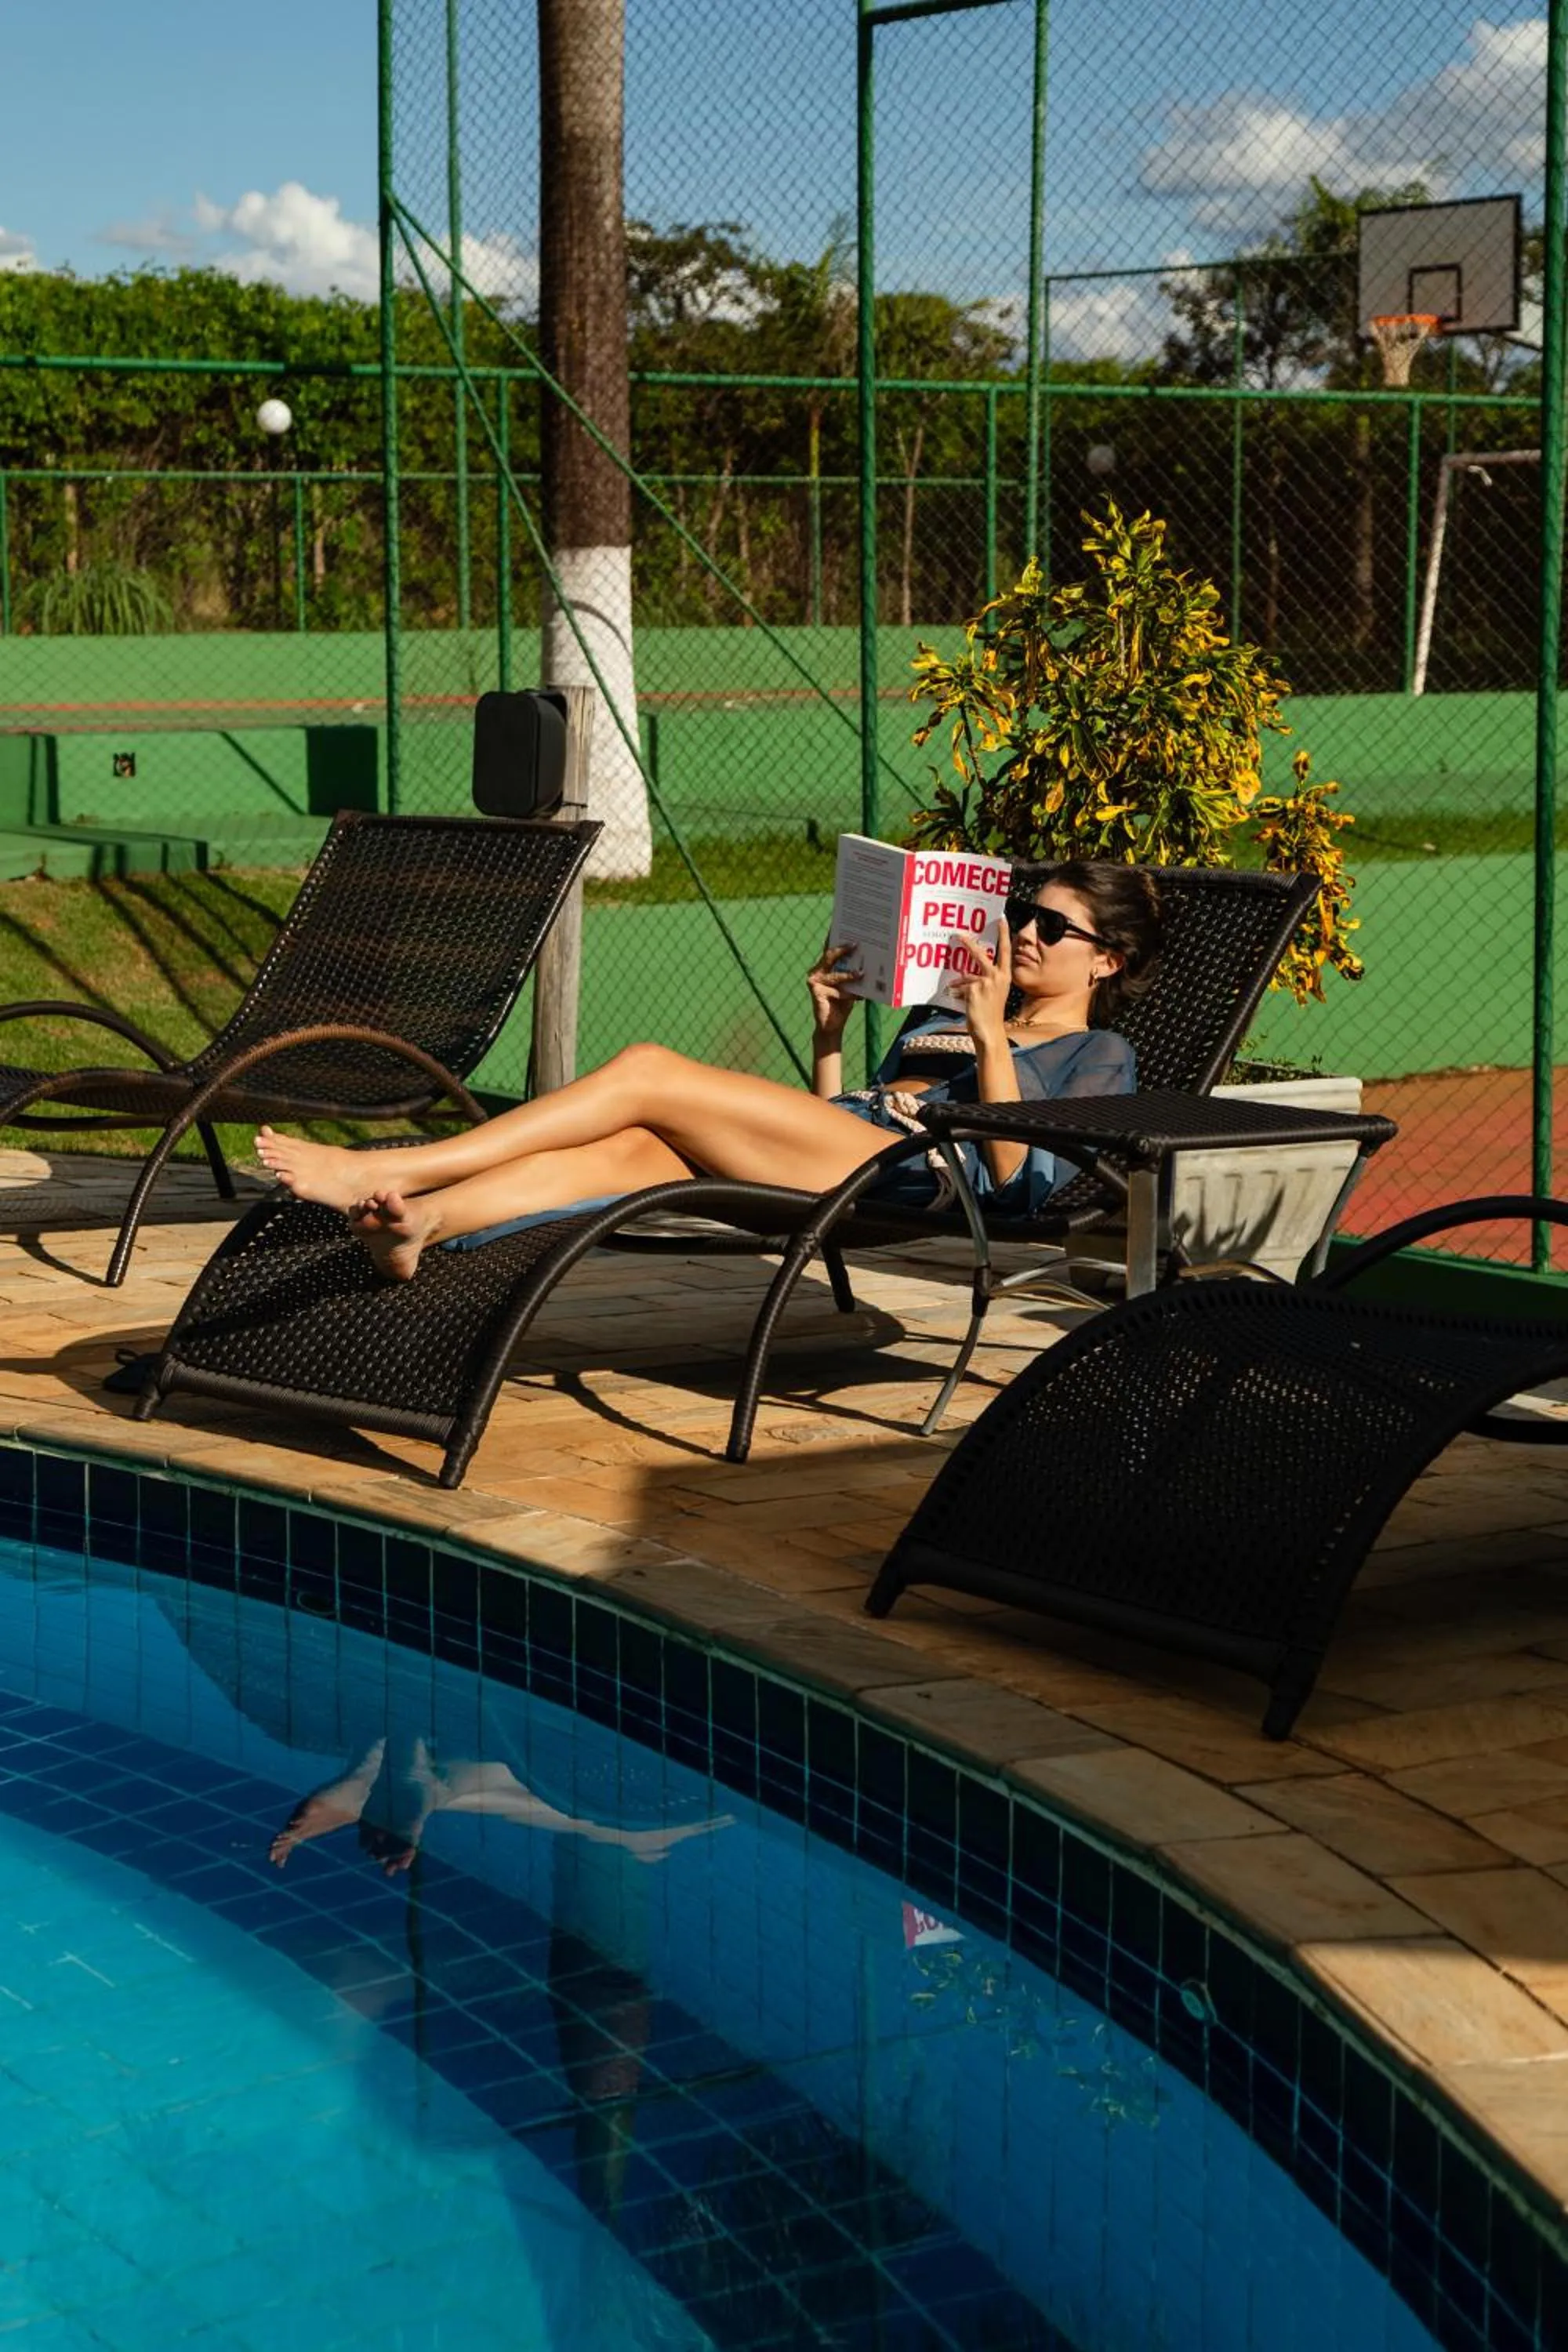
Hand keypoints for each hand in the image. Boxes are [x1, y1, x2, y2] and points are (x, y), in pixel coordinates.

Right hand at [807, 939, 862, 1037]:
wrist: (832, 1025)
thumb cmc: (842, 1004)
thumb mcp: (850, 986)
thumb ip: (854, 974)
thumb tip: (870, 962)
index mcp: (826, 967)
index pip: (830, 948)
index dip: (834, 936)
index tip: (840, 924)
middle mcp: (818, 971)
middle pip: (829, 955)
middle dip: (843, 949)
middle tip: (856, 944)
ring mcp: (815, 981)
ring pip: (836, 975)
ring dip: (850, 975)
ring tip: (862, 973)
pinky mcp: (815, 992)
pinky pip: (837, 991)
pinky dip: (849, 995)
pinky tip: (859, 997)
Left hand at [944, 919, 1010, 1044]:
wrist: (990, 1031)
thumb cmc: (991, 1014)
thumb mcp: (991, 994)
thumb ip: (982, 981)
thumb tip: (962, 976)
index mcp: (1005, 976)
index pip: (1005, 951)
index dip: (1004, 934)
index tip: (1002, 919)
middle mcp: (997, 977)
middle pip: (980, 954)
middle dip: (969, 944)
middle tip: (959, 935)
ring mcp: (985, 982)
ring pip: (966, 976)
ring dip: (957, 982)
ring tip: (949, 986)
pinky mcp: (973, 990)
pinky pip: (961, 989)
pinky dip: (957, 995)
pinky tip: (956, 1001)